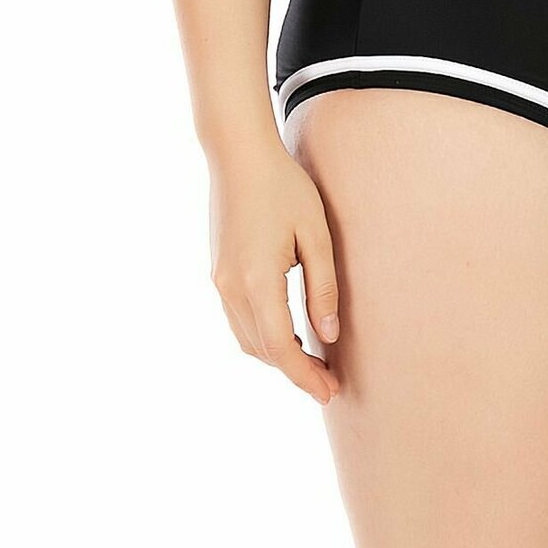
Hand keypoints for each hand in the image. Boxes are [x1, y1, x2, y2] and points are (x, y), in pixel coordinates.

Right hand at [208, 141, 341, 403]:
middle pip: (261, 349)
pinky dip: (262, 335)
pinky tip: (288, 330)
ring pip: (247, 338)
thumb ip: (323, 287)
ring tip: (312, 360)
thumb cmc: (284, 187)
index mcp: (257, 280)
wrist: (239, 155)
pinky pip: (239, 319)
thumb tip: (328, 336)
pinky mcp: (218, 272)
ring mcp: (219, 281)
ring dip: (277, 355)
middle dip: (294, 370)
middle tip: (328, 381)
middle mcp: (231, 288)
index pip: (280, 347)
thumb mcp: (315, 234)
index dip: (304, 375)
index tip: (329, 392)